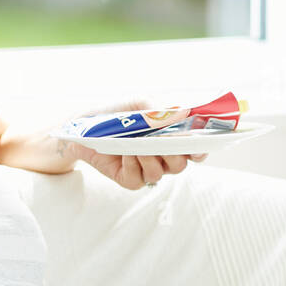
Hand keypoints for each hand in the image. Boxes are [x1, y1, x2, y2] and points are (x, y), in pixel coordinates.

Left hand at [61, 98, 208, 190]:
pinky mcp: (130, 180)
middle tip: (166, 141)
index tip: (198, 146)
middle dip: (174, 154)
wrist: (84, 127)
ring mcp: (146, 170)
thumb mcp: (138, 105)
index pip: (195, 149)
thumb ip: (158, 110)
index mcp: (172, 140)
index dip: (200, 150)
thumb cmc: (117, 115)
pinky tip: (125, 154)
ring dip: (150, 158)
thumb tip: (179, 113)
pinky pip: (139, 179)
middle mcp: (163, 158)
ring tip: (137, 146)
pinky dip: (133, 165)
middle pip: (180, 164)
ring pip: (160, 173)